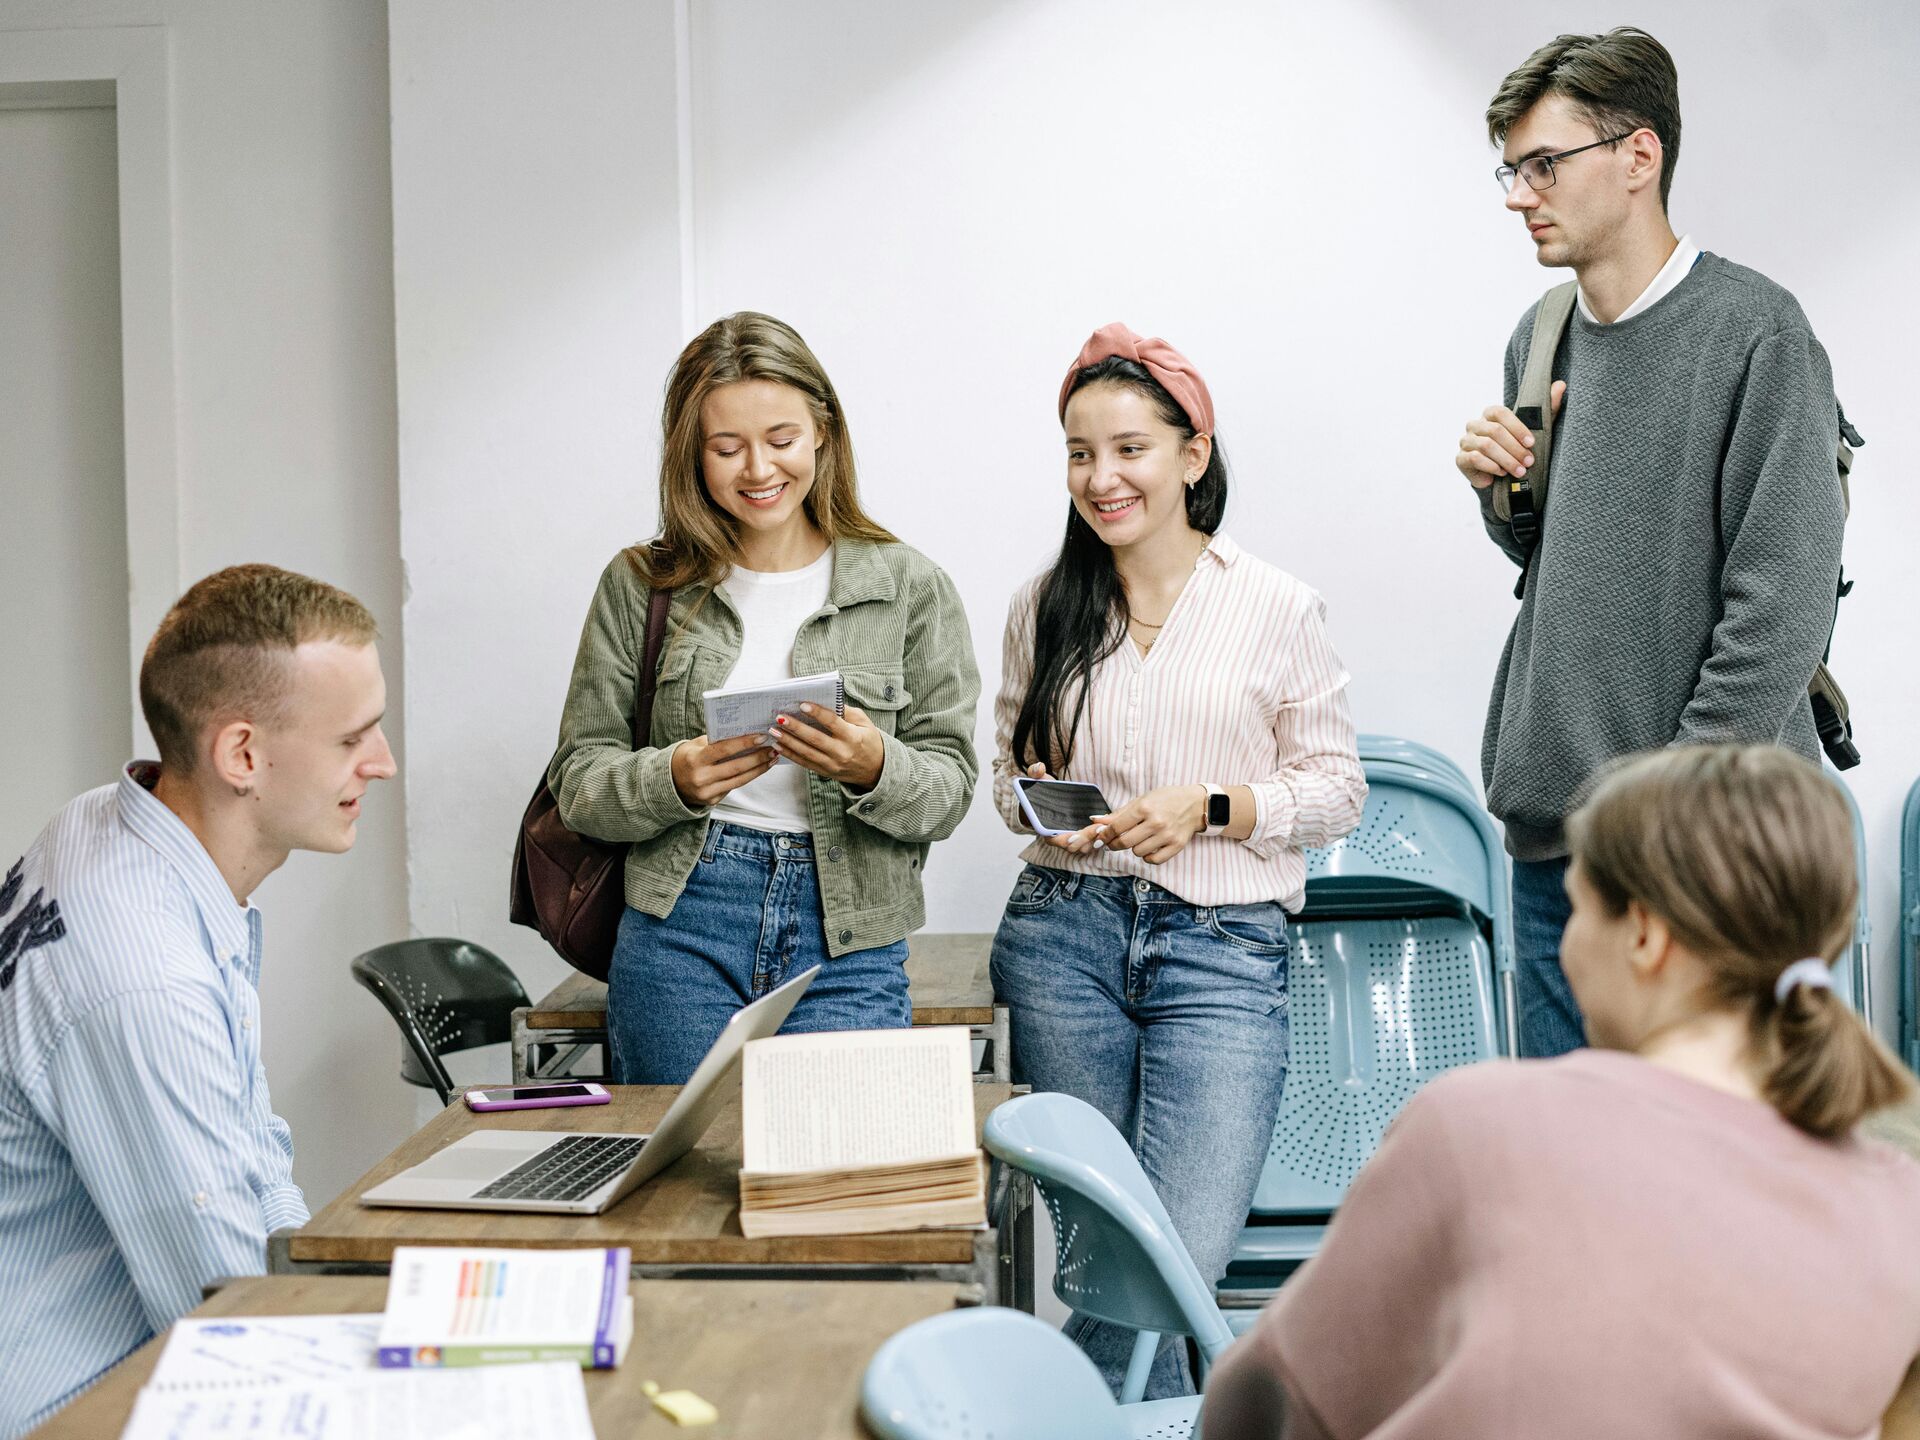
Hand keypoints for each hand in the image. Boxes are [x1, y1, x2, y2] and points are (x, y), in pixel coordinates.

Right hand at [671, 732, 775, 806]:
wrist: (669, 783)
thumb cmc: (685, 758)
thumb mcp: (695, 745)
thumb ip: (715, 741)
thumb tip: (742, 733)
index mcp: (695, 760)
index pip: (723, 750)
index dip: (744, 743)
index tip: (761, 737)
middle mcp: (701, 778)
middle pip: (736, 767)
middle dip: (758, 757)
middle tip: (773, 747)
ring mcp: (707, 792)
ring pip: (740, 780)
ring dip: (759, 768)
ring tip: (772, 758)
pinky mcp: (712, 801)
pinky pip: (734, 787)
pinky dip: (749, 776)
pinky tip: (760, 768)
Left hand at [767, 703, 884, 790]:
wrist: (876, 770)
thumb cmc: (869, 741)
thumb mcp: (864, 723)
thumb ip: (846, 712)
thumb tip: (826, 700)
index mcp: (853, 737)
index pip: (833, 723)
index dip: (818, 713)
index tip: (802, 705)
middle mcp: (842, 752)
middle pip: (815, 739)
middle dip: (796, 728)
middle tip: (780, 718)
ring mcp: (832, 765)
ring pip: (807, 753)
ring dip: (788, 742)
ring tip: (774, 731)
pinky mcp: (825, 772)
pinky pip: (805, 763)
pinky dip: (790, 754)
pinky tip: (778, 746)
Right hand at [1015, 761, 1100, 851]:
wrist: (1050, 799)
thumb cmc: (1043, 792)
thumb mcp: (1037, 780)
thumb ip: (1035, 772)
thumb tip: (1039, 767)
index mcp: (1045, 829)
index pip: (1054, 841)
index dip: (1065, 840)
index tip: (1074, 835)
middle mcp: (1059, 837)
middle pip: (1073, 846)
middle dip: (1086, 839)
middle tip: (1099, 828)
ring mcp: (1072, 838)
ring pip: (1085, 846)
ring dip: (1095, 840)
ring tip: (1105, 828)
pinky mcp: (1084, 836)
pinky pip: (1092, 842)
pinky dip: (1099, 837)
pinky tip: (1107, 826)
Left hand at [1096, 785, 1206, 865]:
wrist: (1195, 804)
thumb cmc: (1166, 800)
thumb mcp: (1142, 800)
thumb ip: (1119, 813)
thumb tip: (1096, 821)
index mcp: (1145, 808)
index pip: (1116, 827)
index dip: (1105, 834)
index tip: (1101, 837)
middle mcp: (1156, 822)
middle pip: (1124, 843)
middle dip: (1114, 844)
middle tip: (1114, 841)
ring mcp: (1167, 836)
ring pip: (1137, 853)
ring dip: (1134, 848)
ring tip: (1140, 838)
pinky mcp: (1176, 846)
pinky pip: (1153, 860)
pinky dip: (1148, 856)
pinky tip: (1150, 846)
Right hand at [1453, 381, 1565, 488]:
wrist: (1500, 475)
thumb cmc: (1518, 448)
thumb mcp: (1536, 429)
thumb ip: (1547, 407)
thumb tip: (1561, 384)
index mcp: (1490, 414)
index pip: (1500, 413)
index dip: (1517, 428)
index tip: (1532, 443)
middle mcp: (1475, 424)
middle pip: (1494, 431)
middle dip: (1515, 448)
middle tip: (1529, 461)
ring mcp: (1465, 441)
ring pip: (1486, 446)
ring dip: (1506, 460)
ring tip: (1520, 471)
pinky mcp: (1461, 458)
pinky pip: (1475, 459)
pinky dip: (1492, 466)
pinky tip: (1502, 473)